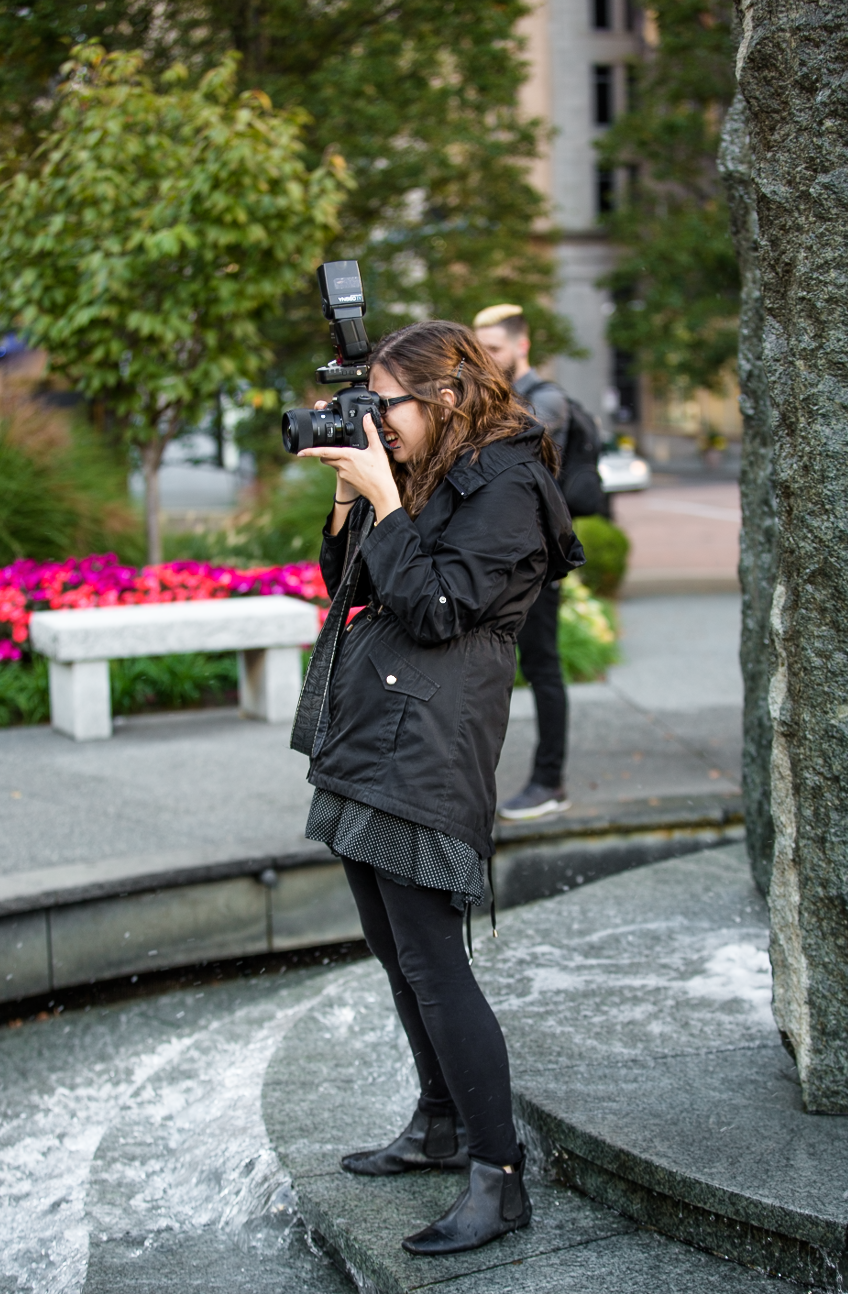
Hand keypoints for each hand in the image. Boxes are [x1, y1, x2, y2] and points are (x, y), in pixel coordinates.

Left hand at [299, 409, 401, 524]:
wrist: (381, 492)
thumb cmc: (380, 472)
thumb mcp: (377, 449)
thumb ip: (370, 431)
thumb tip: (367, 417)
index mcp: (347, 455)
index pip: (324, 452)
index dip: (310, 451)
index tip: (300, 452)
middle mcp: (342, 465)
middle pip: (325, 457)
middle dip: (324, 452)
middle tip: (329, 446)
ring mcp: (343, 474)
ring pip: (333, 463)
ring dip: (336, 459)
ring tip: (349, 456)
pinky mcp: (346, 480)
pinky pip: (341, 471)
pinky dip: (344, 466)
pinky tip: (356, 466)